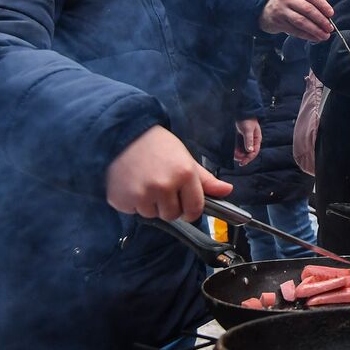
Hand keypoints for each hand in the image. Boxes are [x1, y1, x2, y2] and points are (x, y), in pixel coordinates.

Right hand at [106, 126, 232, 221]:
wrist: (124, 135)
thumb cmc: (158, 146)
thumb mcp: (186, 158)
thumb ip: (206, 179)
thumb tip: (227, 190)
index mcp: (184, 174)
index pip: (195, 209)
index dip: (191, 211)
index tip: (186, 208)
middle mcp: (164, 186)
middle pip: (173, 215)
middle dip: (169, 205)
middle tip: (162, 187)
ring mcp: (142, 194)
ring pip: (153, 215)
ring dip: (151, 205)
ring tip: (146, 183)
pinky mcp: (123, 200)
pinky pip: (134, 212)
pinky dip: (134, 203)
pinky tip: (133, 185)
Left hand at [234, 117, 261, 165]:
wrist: (241, 112)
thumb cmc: (247, 120)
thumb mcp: (248, 130)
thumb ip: (249, 140)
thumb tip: (250, 150)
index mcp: (257, 139)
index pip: (254, 152)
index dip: (249, 158)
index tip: (242, 163)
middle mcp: (252, 141)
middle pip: (248, 153)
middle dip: (242, 157)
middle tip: (235, 158)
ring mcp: (246, 140)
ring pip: (243, 151)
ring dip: (238, 154)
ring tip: (233, 155)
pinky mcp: (240, 139)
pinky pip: (238, 147)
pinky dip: (235, 150)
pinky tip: (232, 152)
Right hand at [259, 0, 334, 41]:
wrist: (264, 8)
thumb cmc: (288, 1)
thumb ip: (310, 2)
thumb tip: (328, 17)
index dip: (323, 5)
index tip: (331, 14)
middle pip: (308, 9)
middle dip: (321, 20)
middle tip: (330, 28)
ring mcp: (281, 10)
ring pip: (301, 22)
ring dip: (315, 30)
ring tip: (324, 36)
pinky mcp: (278, 23)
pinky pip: (295, 31)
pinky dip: (307, 36)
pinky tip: (315, 38)